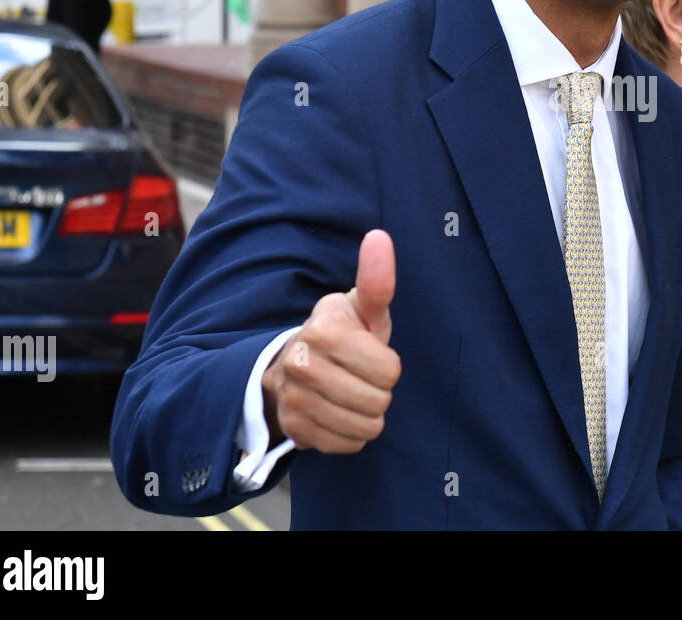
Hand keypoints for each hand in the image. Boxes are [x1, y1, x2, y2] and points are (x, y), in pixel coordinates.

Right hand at [260, 229, 402, 452]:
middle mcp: (300, 362)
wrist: (291, 366)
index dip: (388, 366)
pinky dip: (350, 434)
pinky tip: (337, 414)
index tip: (369, 354)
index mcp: (323, 328)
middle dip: (379, 392)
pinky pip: (346, 445)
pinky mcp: (292, 429)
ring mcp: (293, 398)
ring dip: (367, 415)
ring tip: (351, 395)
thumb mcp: (361, 309)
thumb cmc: (342, 335)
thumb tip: (379, 236)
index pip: (389, 370)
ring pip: (364, 427)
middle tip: (360, 378)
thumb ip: (376, 280)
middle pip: (379, 401)